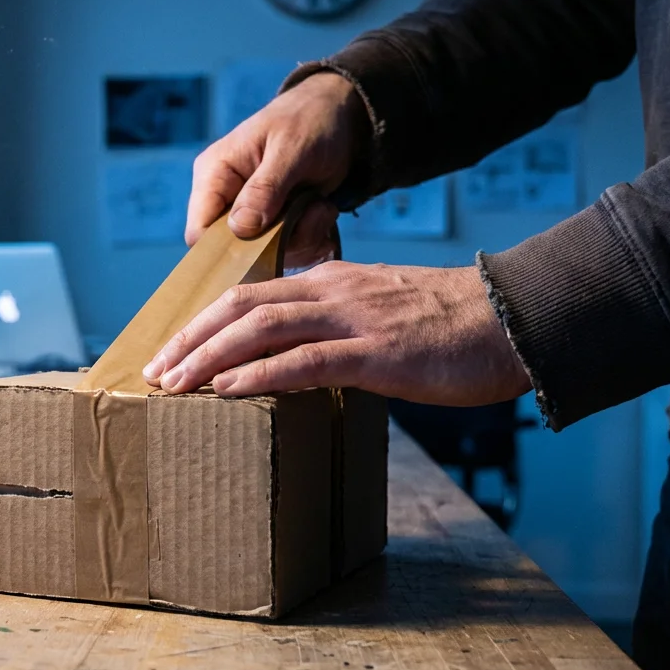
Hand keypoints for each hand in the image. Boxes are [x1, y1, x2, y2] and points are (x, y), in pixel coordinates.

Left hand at [141, 262, 530, 405]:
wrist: (515, 319)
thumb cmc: (451, 326)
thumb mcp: (382, 310)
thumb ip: (338, 320)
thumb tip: (300, 352)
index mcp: (332, 279)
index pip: (250, 293)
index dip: (204, 320)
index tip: (172, 348)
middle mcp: (333, 290)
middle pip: (241, 305)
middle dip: (190, 338)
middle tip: (154, 370)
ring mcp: (353, 319)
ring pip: (261, 328)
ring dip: (209, 357)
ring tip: (174, 384)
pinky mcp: (376, 353)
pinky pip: (303, 360)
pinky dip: (258, 374)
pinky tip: (226, 390)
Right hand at [188, 71, 368, 266]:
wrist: (338, 116)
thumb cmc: (307, 121)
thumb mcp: (290, 149)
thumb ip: (264, 188)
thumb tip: (239, 228)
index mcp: (215, 173)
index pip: (199, 231)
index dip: (223, 249)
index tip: (265, 243)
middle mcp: (227, 199)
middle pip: (234, 250)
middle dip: (275, 243)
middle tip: (309, 214)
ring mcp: (251, 215)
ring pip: (265, 255)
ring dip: (301, 237)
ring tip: (319, 205)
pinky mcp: (275, 225)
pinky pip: (288, 251)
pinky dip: (311, 236)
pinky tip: (322, 209)